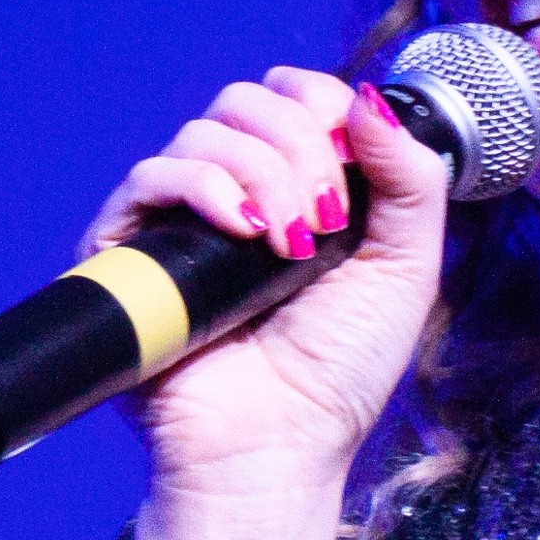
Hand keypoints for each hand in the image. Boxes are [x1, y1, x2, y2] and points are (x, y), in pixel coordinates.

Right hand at [77, 65, 450, 507]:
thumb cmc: (340, 371)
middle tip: (324, 221)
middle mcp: (235, 192)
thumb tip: (367, 95)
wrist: (277, 443)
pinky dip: (205, 186)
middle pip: (248, 101)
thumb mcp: (405, 266)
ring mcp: (179, 218)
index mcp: (297, 187)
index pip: (295, 96)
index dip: (323, 106)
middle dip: (299, 143)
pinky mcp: (130, 249)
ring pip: (204, 132)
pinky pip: (150, 174)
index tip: (351, 164)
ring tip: (287, 248)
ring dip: (262, 174)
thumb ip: (410, 177)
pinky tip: (243, 231)